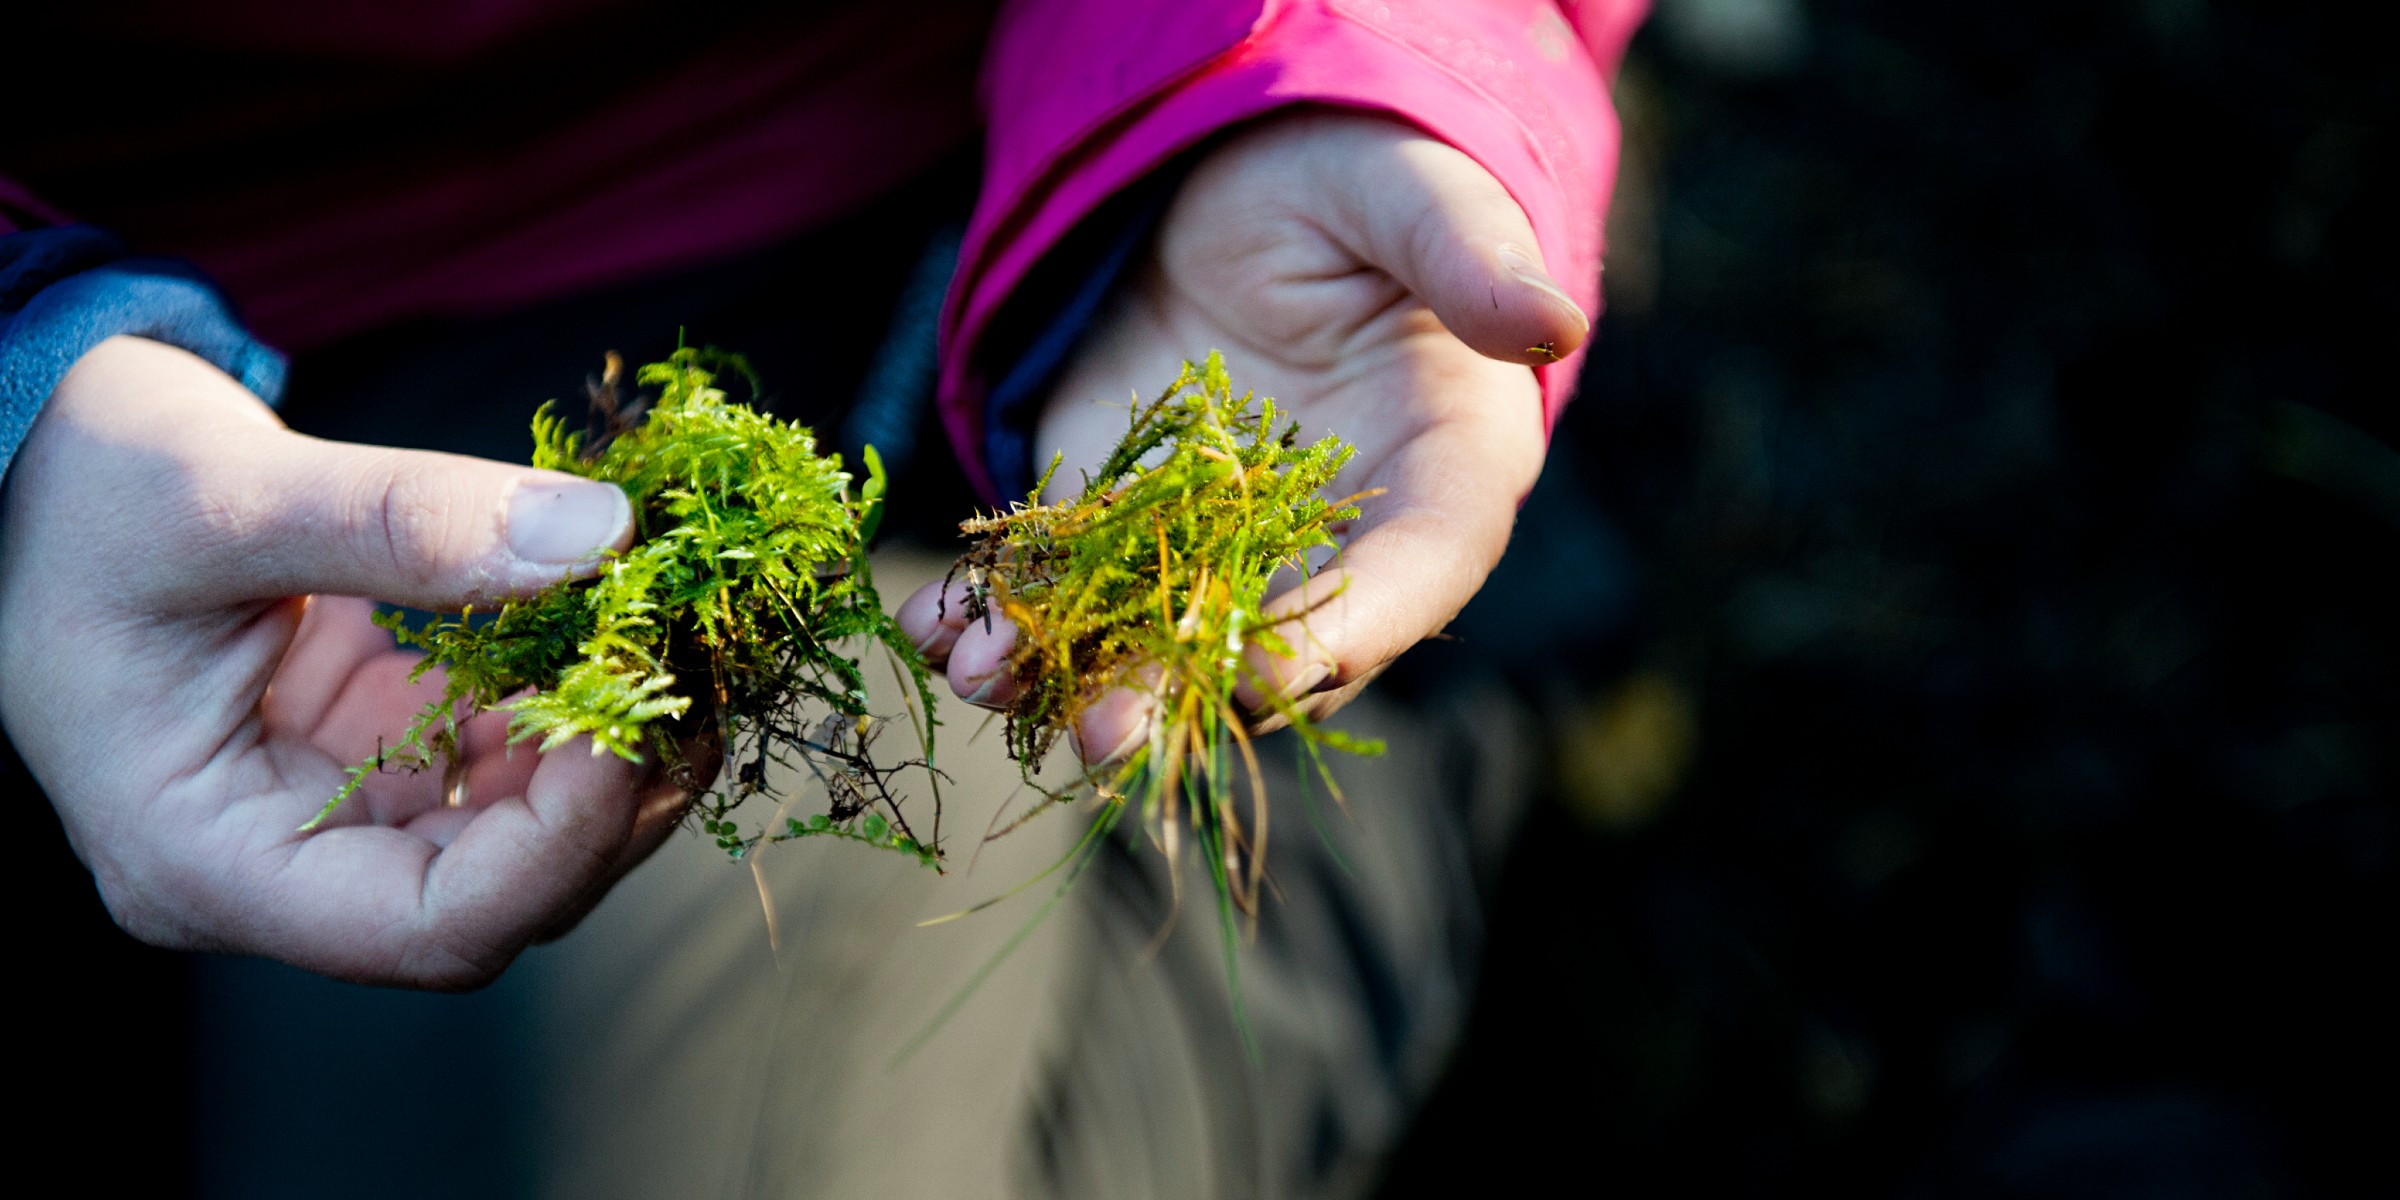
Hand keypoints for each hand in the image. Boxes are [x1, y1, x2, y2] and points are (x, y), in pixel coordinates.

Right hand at [0, 336, 689, 988]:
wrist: (35, 452)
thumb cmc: (81, 486)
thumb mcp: (223, 493)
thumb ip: (406, 522)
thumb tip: (600, 537)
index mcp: (198, 859)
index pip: (425, 930)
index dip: (556, 849)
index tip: (629, 725)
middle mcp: (272, 865)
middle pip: (494, 900)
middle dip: (608, 800)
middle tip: (688, 675)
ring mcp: (330, 811)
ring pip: (518, 840)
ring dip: (611, 752)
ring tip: (673, 644)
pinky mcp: (375, 749)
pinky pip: (502, 762)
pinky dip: (574, 704)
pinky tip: (621, 632)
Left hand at [899, 110, 1585, 760]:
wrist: (1242, 175)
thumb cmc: (1360, 184)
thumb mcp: (1415, 198)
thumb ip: (1470, 262)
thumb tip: (1551, 320)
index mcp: (1443, 480)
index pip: (1412, 576)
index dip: (1346, 631)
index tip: (1269, 671)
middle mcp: (1333, 544)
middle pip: (1271, 651)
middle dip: (1182, 697)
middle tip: (1106, 734)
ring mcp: (1216, 546)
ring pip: (1154, 640)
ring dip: (1068, 673)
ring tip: (985, 677)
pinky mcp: (1117, 520)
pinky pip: (1064, 586)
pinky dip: (1001, 616)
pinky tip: (938, 627)